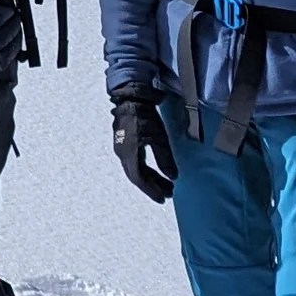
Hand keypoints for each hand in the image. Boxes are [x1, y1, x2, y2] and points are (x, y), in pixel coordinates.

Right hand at [112, 88, 176, 202]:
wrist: (131, 98)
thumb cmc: (145, 116)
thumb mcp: (159, 138)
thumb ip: (165, 159)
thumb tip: (173, 177)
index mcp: (129, 154)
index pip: (140, 179)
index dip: (152, 190)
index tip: (163, 198)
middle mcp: (122, 154)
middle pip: (137, 177)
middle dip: (153, 187)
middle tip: (168, 193)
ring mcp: (121, 148)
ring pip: (135, 170)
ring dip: (150, 179)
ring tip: (166, 184)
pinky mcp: (124, 143)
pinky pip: (134, 163)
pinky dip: (146, 170)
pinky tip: (156, 171)